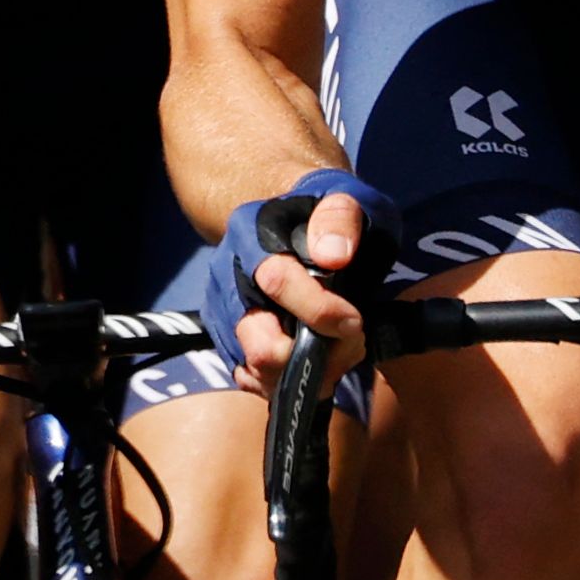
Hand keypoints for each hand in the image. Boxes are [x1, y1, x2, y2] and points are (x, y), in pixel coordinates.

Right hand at [222, 183, 391, 395]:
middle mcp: (226, 277)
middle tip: (351, 341)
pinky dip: (290, 380)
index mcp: (250, 235)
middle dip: (315, 356)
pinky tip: (316, 359)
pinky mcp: (226, 340)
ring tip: (338, 350)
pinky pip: (252, 380)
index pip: (276, 281)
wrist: (290, 221)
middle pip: (260, 345)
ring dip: (307, 373)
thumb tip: (332, 256)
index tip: (356, 320)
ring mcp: (223, 312)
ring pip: (256, 371)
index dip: (321, 310)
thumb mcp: (347, 199)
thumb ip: (340, 218)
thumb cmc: (325, 213)